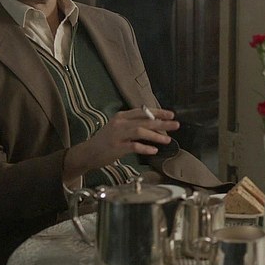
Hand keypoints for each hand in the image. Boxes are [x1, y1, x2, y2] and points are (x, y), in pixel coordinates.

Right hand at [62, 107, 179, 182]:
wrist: (88, 153)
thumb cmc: (106, 141)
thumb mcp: (118, 128)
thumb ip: (133, 124)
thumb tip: (155, 124)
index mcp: (121, 116)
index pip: (143, 111)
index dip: (158, 112)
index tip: (171, 114)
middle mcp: (120, 123)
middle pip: (144, 121)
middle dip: (162, 123)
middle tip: (176, 125)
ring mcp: (117, 135)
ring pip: (140, 132)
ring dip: (155, 135)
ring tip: (167, 139)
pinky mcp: (116, 147)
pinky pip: (134, 146)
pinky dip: (145, 148)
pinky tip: (154, 151)